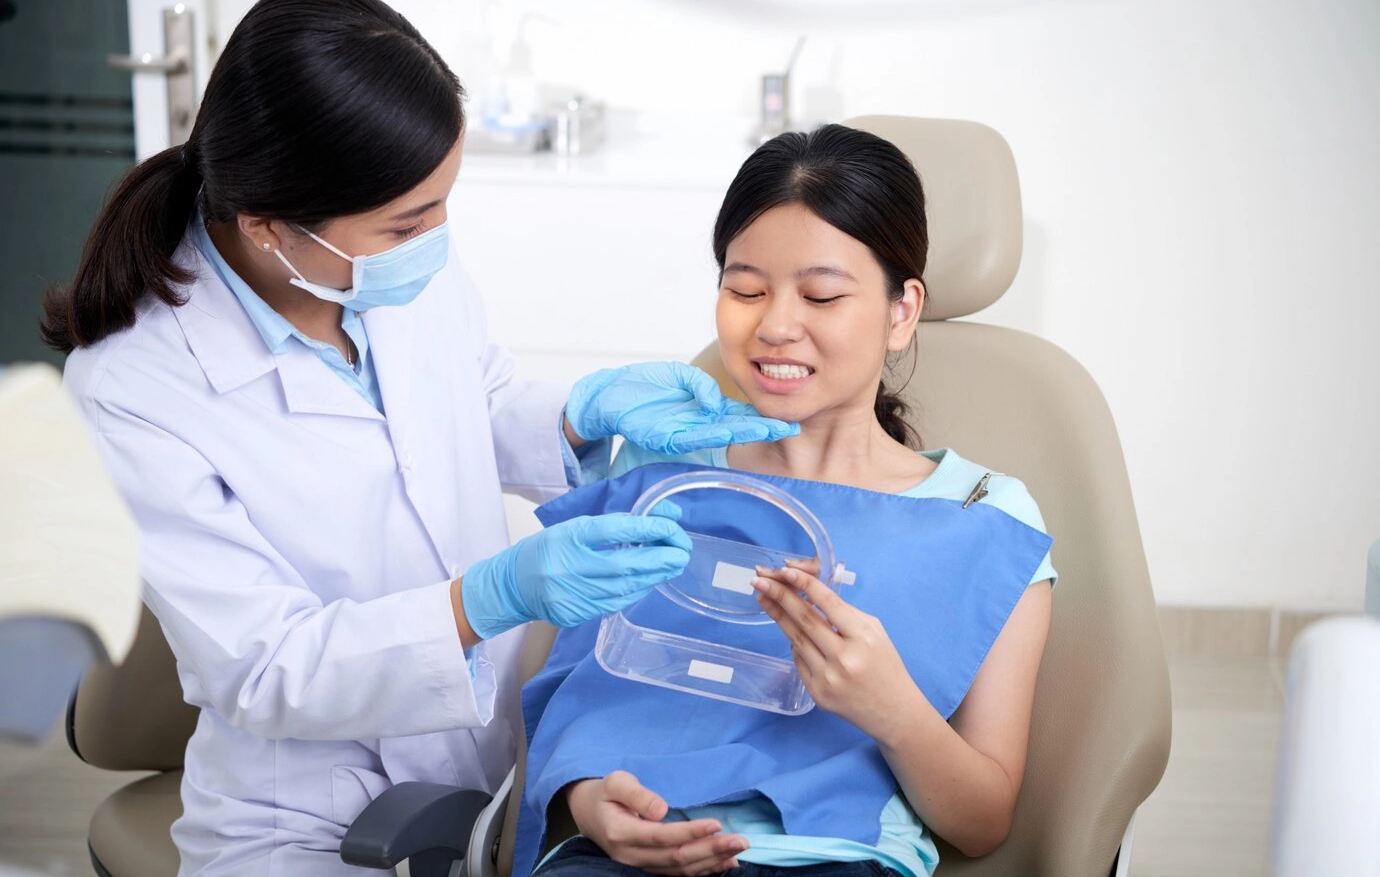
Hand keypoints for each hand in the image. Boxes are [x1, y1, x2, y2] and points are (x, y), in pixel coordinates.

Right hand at [461, 508, 689, 639]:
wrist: (513, 585)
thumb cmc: (547, 549)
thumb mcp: (575, 527)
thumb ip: (614, 524)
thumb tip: (658, 518)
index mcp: (566, 538)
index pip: (611, 530)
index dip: (645, 527)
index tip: (670, 525)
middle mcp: (569, 567)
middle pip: (624, 564)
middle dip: (660, 558)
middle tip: (683, 551)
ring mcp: (572, 594)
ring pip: (624, 588)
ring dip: (654, 576)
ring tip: (673, 565)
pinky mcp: (576, 613)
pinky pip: (615, 603)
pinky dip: (637, 590)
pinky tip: (650, 581)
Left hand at [566, 361, 797, 454]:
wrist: (611, 396)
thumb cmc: (644, 386)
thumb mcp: (677, 376)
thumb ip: (699, 384)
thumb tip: (715, 400)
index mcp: (705, 409)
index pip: (738, 414)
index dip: (760, 417)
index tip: (784, 419)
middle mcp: (699, 424)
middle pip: (735, 426)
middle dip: (761, 429)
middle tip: (789, 428)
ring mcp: (683, 432)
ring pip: (718, 433)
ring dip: (743, 433)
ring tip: (768, 430)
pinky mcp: (665, 437)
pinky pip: (691, 435)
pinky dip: (710, 432)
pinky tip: (728, 430)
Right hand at [566, 771, 747, 875]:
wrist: (589, 814)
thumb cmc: (606, 793)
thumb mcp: (616, 782)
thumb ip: (637, 794)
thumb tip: (661, 809)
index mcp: (621, 832)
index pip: (661, 836)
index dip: (690, 833)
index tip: (717, 824)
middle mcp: (631, 856)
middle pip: (676, 857)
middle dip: (710, 850)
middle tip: (741, 841)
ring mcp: (640, 866)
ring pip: (680, 870)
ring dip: (712, 862)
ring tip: (738, 851)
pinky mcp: (649, 868)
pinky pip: (678, 874)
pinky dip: (704, 870)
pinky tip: (725, 864)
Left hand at [754, 562, 916, 738]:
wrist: (893, 712)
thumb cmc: (885, 666)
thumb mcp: (875, 633)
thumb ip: (846, 614)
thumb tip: (812, 594)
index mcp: (862, 638)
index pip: (829, 605)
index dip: (806, 585)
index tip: (786, 571)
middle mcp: (843, 658)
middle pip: (805, 620)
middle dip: (780, 596)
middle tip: (759, 579)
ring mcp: (827, 678)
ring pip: (796, 639)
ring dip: (777, 616)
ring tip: (763, 596)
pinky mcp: (817, 693)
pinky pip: (798, 660)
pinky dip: (794, 643)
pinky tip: (788, 629)